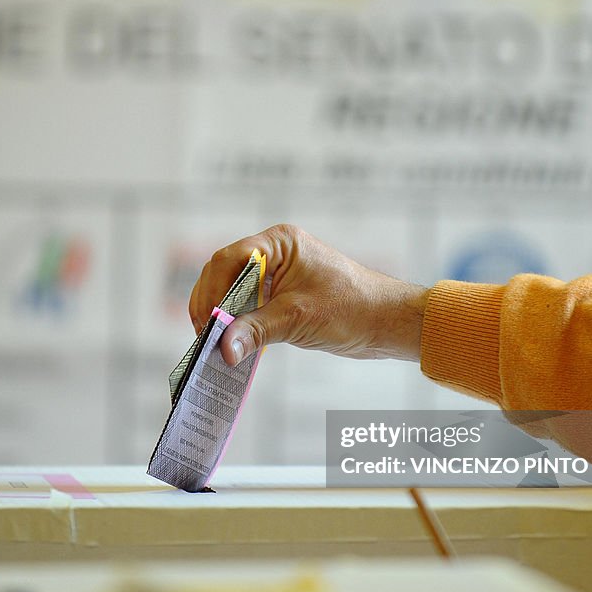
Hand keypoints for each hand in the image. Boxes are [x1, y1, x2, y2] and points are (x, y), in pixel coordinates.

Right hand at [189, 224, 428, 365]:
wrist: (387, 322)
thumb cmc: (353, 308)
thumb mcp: (298, 319)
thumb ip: (256, 331)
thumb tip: (222, 348)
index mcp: (280, 243)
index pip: (230, 259)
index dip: (213, 291)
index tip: (208, 321)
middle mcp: (275, 253)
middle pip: (225, 273)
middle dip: (212, 304)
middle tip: (204, 336)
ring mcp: (278, 274)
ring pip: (233, 290)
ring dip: (222, 316)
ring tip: (213, 343)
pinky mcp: (282, 296)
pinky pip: (248, 305)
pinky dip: (237, 323)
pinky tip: (232, 342)